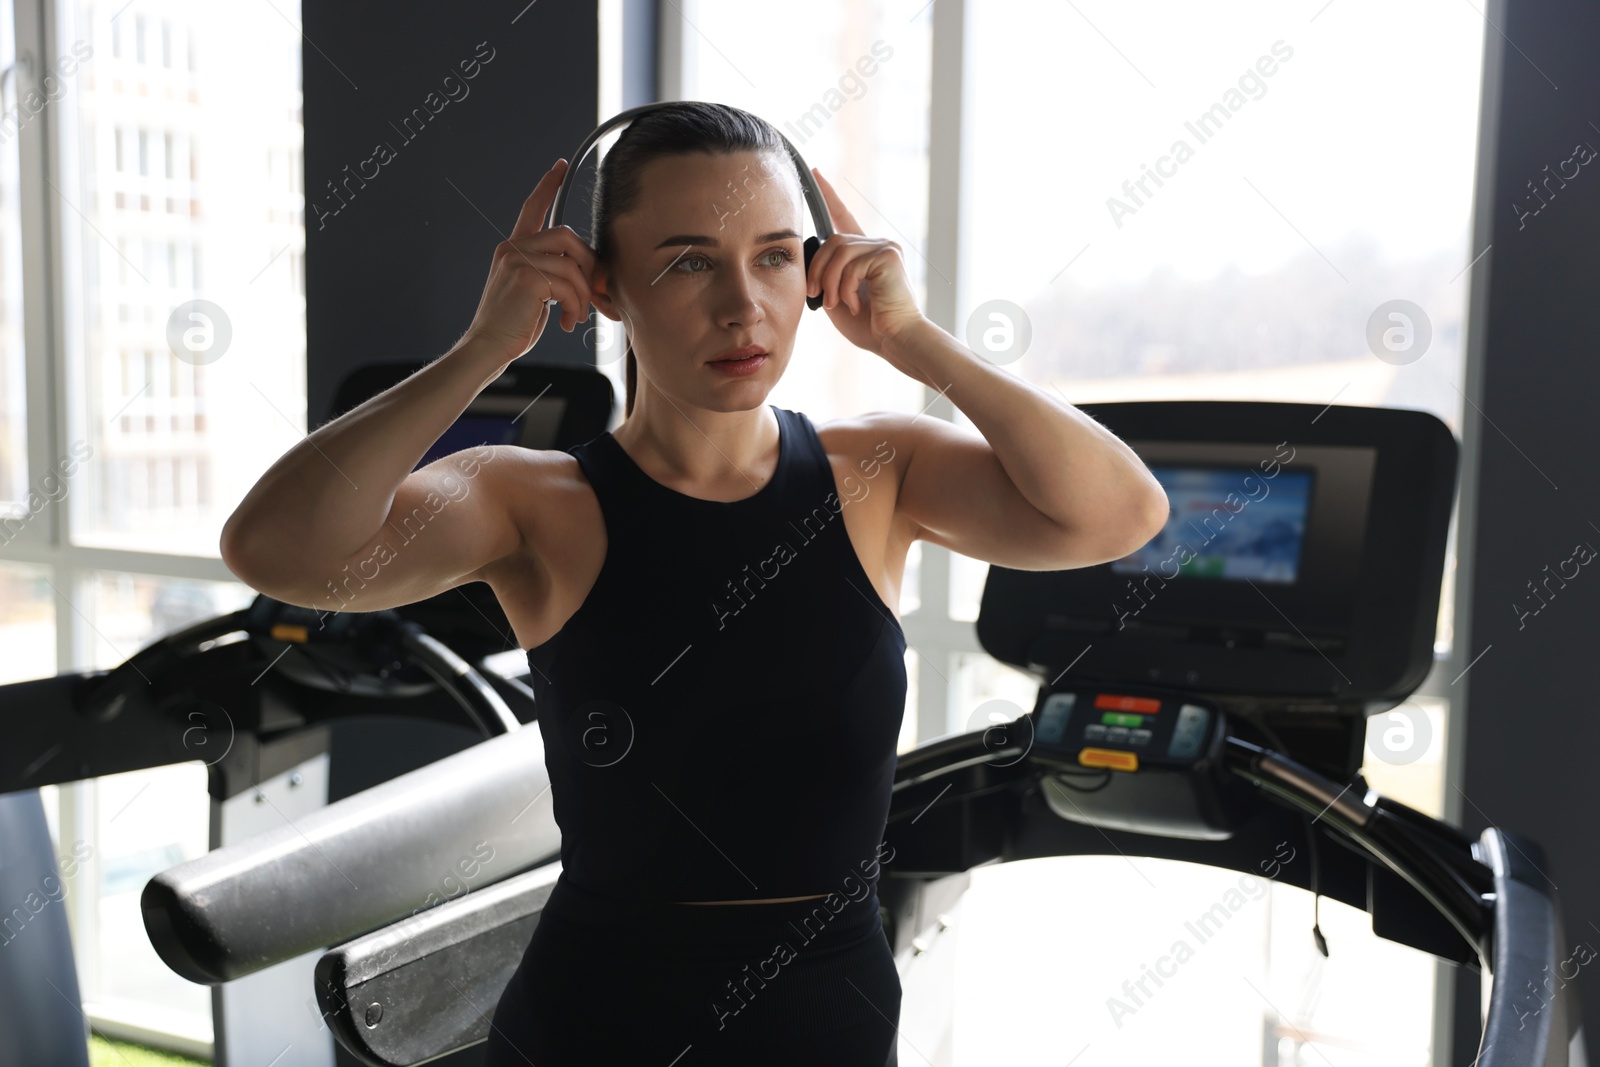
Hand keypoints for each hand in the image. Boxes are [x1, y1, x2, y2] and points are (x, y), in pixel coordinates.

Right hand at [460, 159, 597, 361]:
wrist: (488, 346)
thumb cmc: (513, 325)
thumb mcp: (535, 293)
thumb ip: (553, 275)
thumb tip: (590, 275)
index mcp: (514, 249)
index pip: (532, 207)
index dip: (547, 185)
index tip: (560, 165)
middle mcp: (512, 248)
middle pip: (567, 234)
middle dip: (588, 264)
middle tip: (593, 293)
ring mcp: (517, 260)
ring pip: (571, 263)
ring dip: (582, 294)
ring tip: (577, 316)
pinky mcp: (526, 277)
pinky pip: (567, 284)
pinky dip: (575, 306)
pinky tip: (567, 322)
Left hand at [806, 168, 925, 355]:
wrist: (896, 340)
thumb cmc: (869, 325)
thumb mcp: (837, 296)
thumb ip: (827, 274)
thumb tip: (810, 260)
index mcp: (865, 253)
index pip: (843, 216)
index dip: (828, 195)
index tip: (815, 173)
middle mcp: (877, 244)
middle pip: (832, 240)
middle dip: (818, 269)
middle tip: (816, 295)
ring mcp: (885, 247)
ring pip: (838, 251)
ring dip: (830, 282)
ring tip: (836, 304)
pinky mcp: (888, 255)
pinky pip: (851, 264)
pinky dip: (846, 288)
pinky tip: (854, 304)